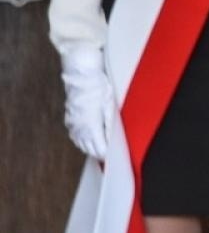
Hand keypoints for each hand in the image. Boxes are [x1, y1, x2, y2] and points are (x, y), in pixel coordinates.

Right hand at [60, 45, 114, 160]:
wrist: (82, 75)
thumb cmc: (98, 87)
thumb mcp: (110, 106)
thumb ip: (111, 126)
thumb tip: (114, 140)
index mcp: (90, 127)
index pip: (99, 149)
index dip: (107, 154)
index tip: (115, 157)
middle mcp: (79, 128)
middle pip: (89, 148)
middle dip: (99, 152)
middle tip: (110, 155)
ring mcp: (72, 124)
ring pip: (81, 142)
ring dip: (90, 146)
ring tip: (100, 148)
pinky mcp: (69, 118)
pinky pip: (75, 135)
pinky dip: (83, 139)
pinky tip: (89, 137)